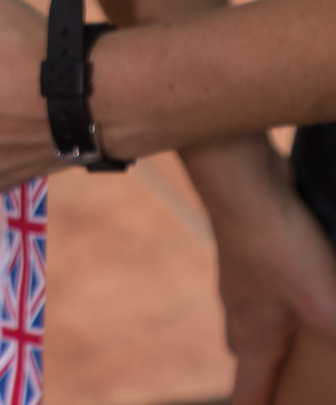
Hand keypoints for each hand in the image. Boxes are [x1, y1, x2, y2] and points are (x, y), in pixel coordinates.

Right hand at [187, 137, 335, 404]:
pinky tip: (304, 269)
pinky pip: (263, 275)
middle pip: (246, 351)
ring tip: (300, 324)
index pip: (246, 395)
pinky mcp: (251, 241)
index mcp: (253, 338)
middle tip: (284, 379)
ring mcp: (240, 270)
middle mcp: (239, 308)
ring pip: (252, 310)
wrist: (245, 183)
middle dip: (263, 369)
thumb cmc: (279, 250)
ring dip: (271, 323)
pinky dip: (280, 284)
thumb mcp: (329, 311)